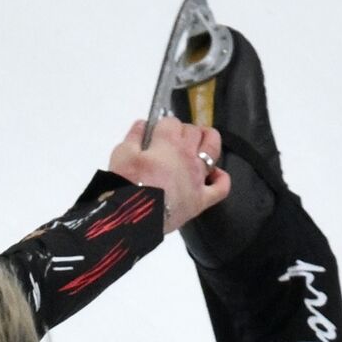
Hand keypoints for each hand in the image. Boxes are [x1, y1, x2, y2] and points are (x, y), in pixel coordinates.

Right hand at [107, 118, 230, 234]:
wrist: (131, 218)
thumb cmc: (125, 186)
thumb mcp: (121, 155)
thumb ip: (134, 136)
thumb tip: (143, 125)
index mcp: (168, 143)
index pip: (171, 122)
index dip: (163, 125)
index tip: (156, 132)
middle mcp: (187, 156)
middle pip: (193, 132)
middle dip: (182, 131)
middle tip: (172, 139)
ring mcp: (197, 178)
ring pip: (213, 149)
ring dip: (208, 140)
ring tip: (200, 142)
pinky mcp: (200, 200)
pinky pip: (220, 188)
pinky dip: (220, 179)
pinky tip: (214, 174)